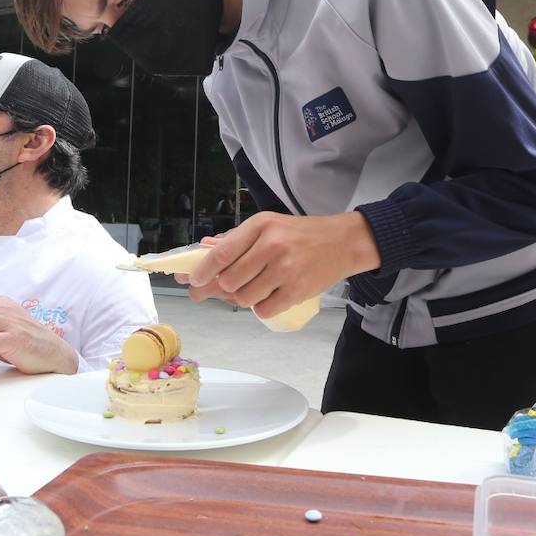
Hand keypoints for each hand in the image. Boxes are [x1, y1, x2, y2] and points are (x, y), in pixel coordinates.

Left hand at [179, 212, 379, 319]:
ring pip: (244, 298)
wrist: (343, 242)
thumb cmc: (300, 234)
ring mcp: (285, 270)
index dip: (201, 271)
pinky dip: (261, 307)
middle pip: (229, 281)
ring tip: (255, 288)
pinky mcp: (297, 290)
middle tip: (226, 288)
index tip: (192, 280)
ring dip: (243, 298)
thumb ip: (235, 239)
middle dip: (223, 288)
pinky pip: (263, 310)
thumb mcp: (268, 226)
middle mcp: (271, 246)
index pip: (221, 253)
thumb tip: (203, 250)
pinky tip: (269, 296)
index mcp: (260, 226)